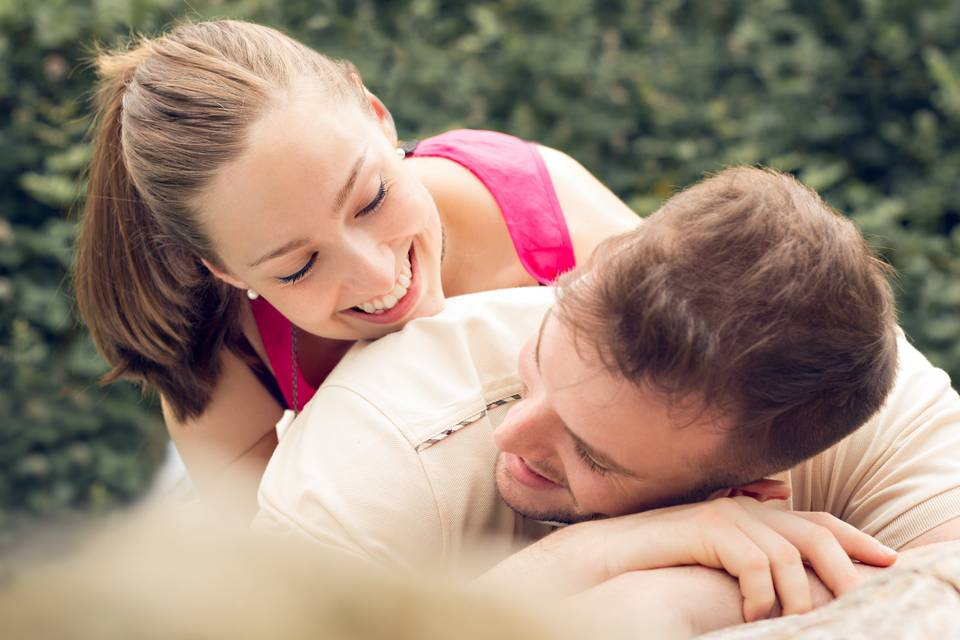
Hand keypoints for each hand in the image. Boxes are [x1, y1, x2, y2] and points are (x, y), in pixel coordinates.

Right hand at [595, 497, 897, 621]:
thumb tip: (789, 542)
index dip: (856, 538)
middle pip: (815, 533)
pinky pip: (752, 563)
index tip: (888, 560)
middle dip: (843, 569)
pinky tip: (751, 613)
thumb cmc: (666, 559)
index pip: (819, 521)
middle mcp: (746, 508)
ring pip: (788, 554)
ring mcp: (727, 515)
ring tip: (794, 621)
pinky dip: (759, 594)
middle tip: (857, 599)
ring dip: (797, 595)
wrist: (613, 552)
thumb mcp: (717, 554)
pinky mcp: (707, 527)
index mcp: (754, 513)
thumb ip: (752, 549)